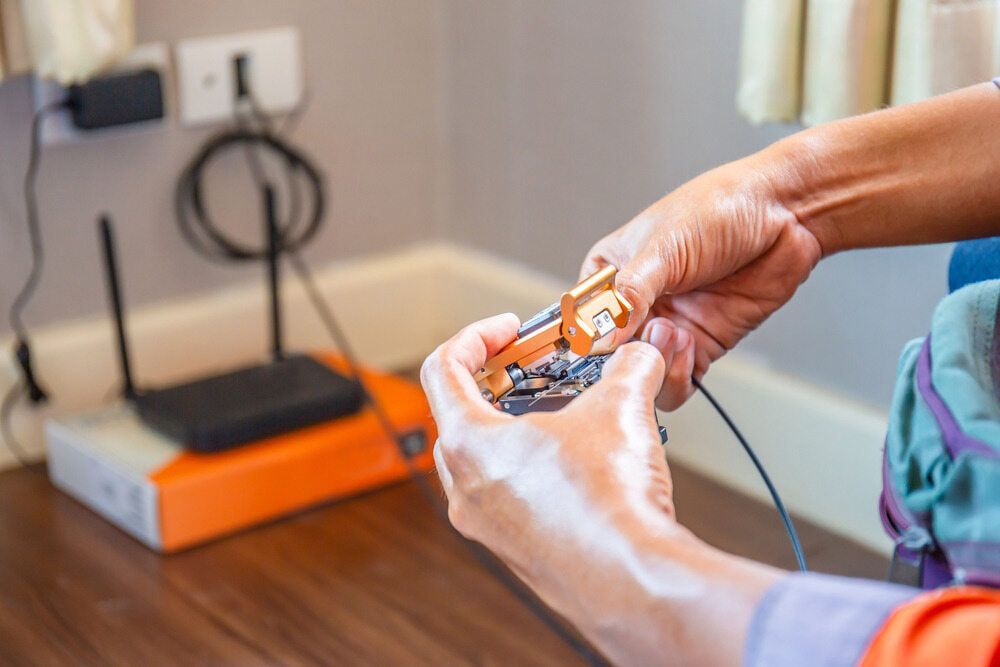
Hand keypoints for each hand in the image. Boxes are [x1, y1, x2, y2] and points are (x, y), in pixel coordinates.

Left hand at [420, 314, 777, 664]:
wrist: (632, 582)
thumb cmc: (607, 504)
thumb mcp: (621, 408)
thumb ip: (629, 367)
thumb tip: (640, 354)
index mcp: (470, 444)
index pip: (443, 370)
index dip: (475, 337)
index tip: (508, 329)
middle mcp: (466, 489)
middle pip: (460, 416)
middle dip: (500, 384)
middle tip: (537, 371)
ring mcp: (487, 526)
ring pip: (485, 462)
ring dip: (518, 431)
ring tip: (566, 417)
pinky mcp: (514, 552)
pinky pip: (509, 498)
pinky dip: (533, 472)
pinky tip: (579, 466)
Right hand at [581, 157, 821, 409]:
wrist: (784, 214)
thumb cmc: (718, 209)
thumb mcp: (664, 245)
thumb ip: (632, 292)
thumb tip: (603, 335)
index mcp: (610, 273)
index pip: (579, 317)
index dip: (583, 337)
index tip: (595, 343)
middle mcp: (634, 305)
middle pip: (607, 355)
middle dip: (622, 355)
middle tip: (640, 341)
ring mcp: (666, 328)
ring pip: (640, 373)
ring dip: (652, 365)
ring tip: (672, 335)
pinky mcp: (699, 347)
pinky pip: (676, 382)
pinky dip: (677, 377)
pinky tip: (689, 347)